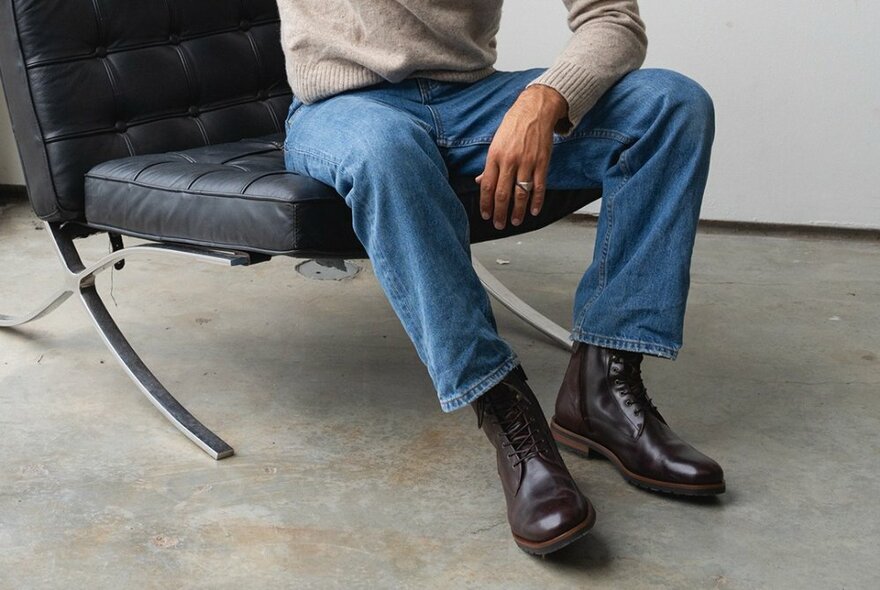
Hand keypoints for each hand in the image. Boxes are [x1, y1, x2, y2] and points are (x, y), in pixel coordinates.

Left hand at [476, 85, 567, 229]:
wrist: (535, 110)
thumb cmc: (513, 126)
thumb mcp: (496, 143)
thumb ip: (489, 165)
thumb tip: (478, 181)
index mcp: (494, 156)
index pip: (487, 186)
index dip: (485, 203)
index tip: (485, 215)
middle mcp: (509, 161)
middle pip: (502, 193)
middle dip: (499, 212)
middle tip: (499, 224)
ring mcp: (527, 162)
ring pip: (520, 193)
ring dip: (517, 211)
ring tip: (514, 221)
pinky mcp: (542, 162)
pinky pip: (539, 187)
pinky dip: (537, 201)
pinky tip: (534, 211)